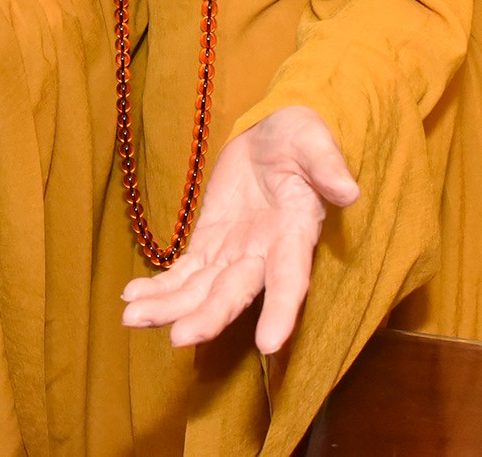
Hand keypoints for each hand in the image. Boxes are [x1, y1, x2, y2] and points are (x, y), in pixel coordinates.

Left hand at [119, 106, 359, 354]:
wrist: (273, 137)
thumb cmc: (300, 140)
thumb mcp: (314, 142)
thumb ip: (327, 166)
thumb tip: (349, 191)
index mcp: (294, 233)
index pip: (290, 279)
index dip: (281, 310)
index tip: (269, 344)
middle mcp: (263, 255)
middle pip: (235, 293)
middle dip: (209, 317)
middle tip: (179, 338)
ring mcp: (233, 254)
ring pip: (200, 291)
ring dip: (169, 307)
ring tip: (132, 318)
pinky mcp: (209, 245)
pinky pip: (182, 273)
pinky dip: (159, 287)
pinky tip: (131, 297)